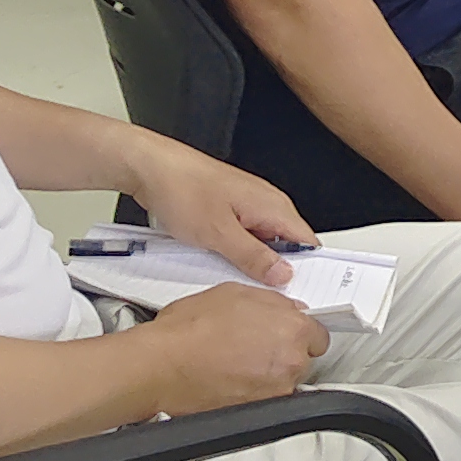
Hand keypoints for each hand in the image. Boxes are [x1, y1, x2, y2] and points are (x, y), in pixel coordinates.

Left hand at [112, 142, 313, 286]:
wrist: (151, 168)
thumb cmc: (182, 188)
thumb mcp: (219, 233)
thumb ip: (254, 256)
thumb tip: (282, 274)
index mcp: (273, 206)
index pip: (308, 242)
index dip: (307, 269)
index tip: (295, 291)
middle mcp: (266, 203)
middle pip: (286, 245)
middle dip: (274, 269)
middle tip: (255, 287)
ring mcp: (248, 205)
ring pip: (262, 242)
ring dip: (250, 260)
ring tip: (228, 267)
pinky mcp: (230, 209)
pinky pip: (243, 236)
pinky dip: (234, 250)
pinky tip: (216, 257)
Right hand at [138, 282, 326, 407]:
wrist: (161, 365)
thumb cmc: (189, 329)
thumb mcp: (235, 293)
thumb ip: (272, 302)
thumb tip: (287, 308)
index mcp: (293, 327)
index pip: (318, 335)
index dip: (299, 334)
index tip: (285, 336)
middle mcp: (291, 360)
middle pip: (303, 360)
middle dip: (284, 354)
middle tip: (255, 349)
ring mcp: (277, 389)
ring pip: (286, 382)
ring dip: (270, 376)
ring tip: (238, 366)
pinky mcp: (258, 411)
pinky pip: (267, 400)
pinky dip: (255, 394)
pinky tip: (232, 382)